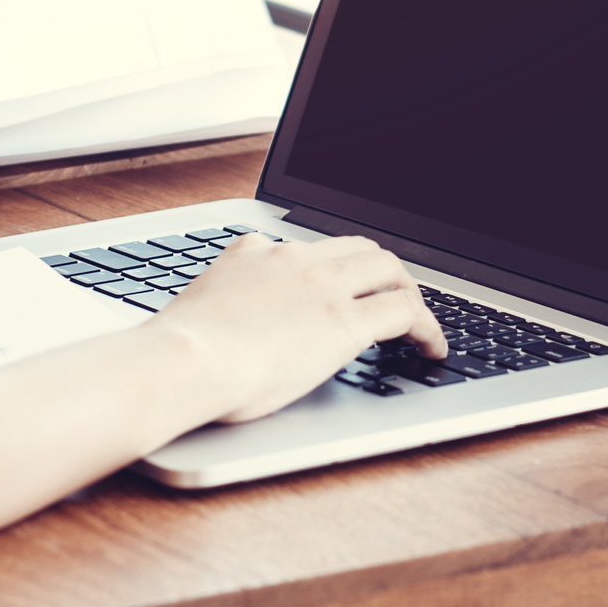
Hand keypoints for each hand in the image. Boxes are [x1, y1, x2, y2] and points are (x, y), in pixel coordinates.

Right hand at [152, 235, 446, 422]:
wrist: (183, 359)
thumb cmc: (177, 350)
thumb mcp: (198, 305)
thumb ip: (220, 295)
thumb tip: (216, 313)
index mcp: (254, 252)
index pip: (309, 246)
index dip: (335, 266)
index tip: (341, 285)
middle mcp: (293, 259)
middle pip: (359, 247)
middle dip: (382, 271)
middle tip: (392, 298)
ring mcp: (322, 287)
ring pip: (388, 270)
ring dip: (408, 292)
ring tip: (418, 322)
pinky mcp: (345, 322)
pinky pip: (404, 313)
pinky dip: (426, 328)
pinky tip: (430, 348)